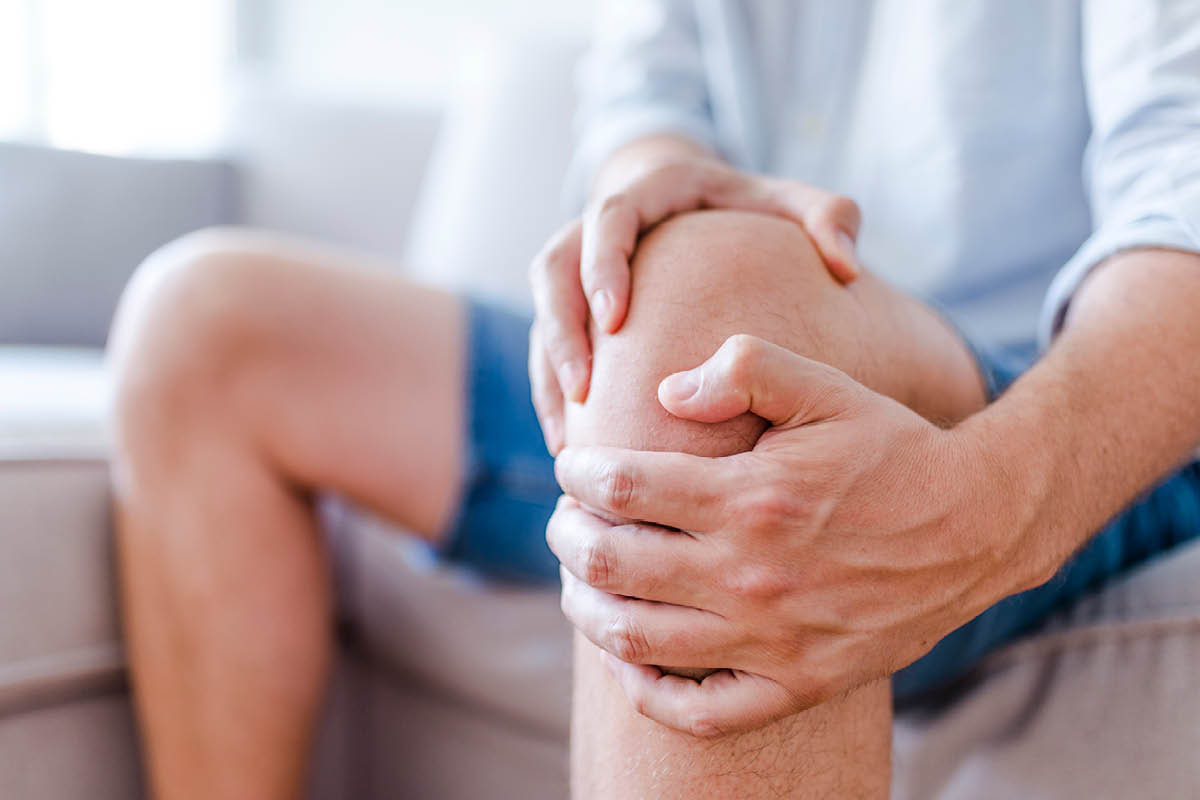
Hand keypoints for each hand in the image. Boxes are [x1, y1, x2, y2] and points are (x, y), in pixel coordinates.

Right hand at [528, 158, 863, 454]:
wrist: (696, 202)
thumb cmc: (749, 208)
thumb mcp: (789, 202)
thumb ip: (828, 218)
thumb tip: (846, 265)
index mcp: (646, 193)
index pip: (608, 218)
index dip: (603, 267)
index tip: (616, 319)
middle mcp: (597, 226)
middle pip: (553, 269)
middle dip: (562, 330)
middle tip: (584, 387)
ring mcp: (578, 268)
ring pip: (543, 316)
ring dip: (549, 373)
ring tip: (568, 435)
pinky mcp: (570, 306)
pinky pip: (547, 349)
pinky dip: (553, 394)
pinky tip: (571, 444)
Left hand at [547, 335, 1032, 735]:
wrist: (977, 526)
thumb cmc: (893, 450)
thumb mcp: (826, 388)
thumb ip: (743, 369)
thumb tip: (665, 393)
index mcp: (751, 498)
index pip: (622, 488)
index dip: (579, 473)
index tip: (572, 465)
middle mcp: (752, 575)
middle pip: (612, 563)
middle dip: (566, 536)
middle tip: (563, 520)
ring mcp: (773, 639)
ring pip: (637, 638)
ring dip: (586, 607)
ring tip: (577, 581)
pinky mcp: (799, 683)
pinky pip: (700, 711)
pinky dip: (648, 693)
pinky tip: (629, 662)